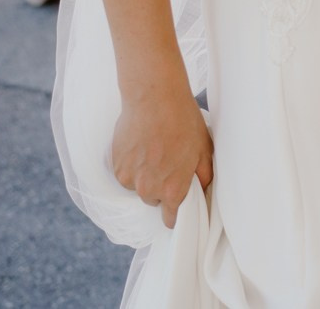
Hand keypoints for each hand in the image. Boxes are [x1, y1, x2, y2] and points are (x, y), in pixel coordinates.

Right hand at [111, 79, 212, 229]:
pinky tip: (142, 146)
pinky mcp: (115, 166)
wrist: (154, 99)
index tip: (177, 210)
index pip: (170, 219)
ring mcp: (128, 179)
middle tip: (169, 164)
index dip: (175, 215)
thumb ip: (203, 176)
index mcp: (172, 189)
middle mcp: (148, 189)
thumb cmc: (183, 122)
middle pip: (154, 200)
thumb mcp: (204, 149)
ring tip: (155, 151)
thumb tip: (203, 192)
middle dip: (162, 188)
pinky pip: (126, 174)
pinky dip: (132, 165)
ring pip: (138, 187)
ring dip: (145, 176)